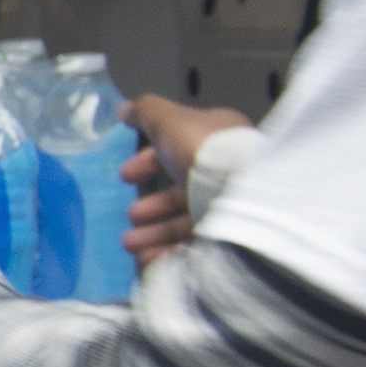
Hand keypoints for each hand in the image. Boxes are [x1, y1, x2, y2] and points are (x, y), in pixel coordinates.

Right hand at [125, 94, 246, 270]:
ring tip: (131, 243)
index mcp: (216, 139)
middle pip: (181, 189)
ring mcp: (229, 205)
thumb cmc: (206, 152)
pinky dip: (168, 252)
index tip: (125, 176)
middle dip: (150, 204)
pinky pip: (196, 245)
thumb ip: (147, 113)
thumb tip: (127, 108)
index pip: (179, 149)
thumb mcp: (170, 120)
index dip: (148, 161)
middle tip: (131, 215)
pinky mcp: (229, 235)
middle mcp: (226, 171)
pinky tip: (148, 258)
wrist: (240, 194)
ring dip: (154, 232)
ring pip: (186, 220)